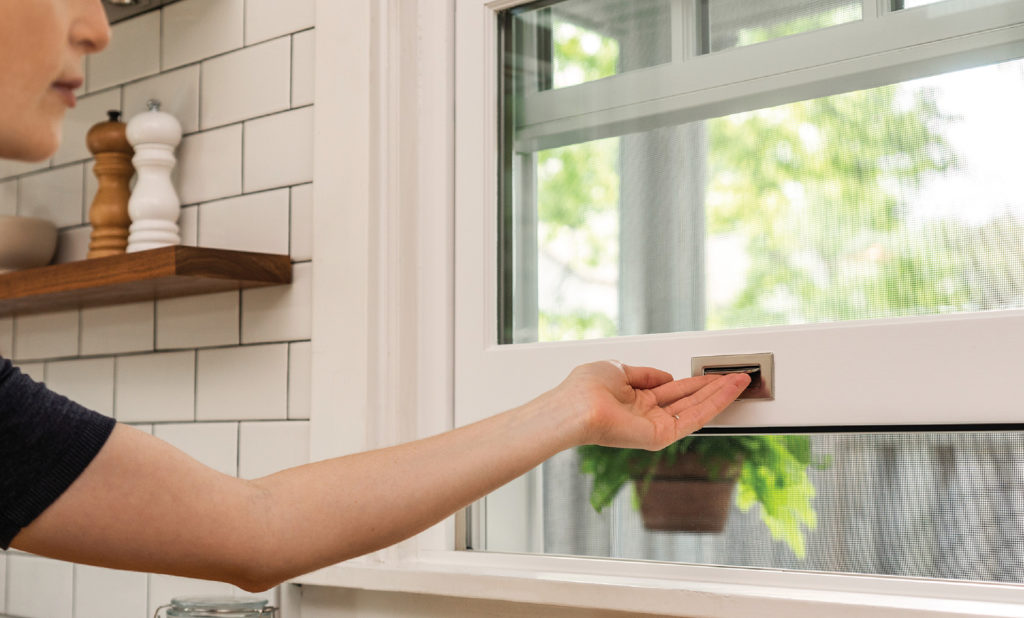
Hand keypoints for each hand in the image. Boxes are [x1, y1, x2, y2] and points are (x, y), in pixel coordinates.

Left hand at [549, 361, 750, 450]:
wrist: (575, 407)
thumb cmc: (585, 389)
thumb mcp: (618, 369)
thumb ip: (644, 374)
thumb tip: (666, 376)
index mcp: (635, 400)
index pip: (673, 390)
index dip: (695, 380)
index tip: (714, 372)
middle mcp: (646, 414)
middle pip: (689, 399)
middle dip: (714, 387)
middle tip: (736, 376)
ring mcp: (655, 426)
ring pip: (696, 408)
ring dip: (720, 394)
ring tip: (740, 381)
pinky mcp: (660, 436)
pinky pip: (693, 419)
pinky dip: (713, 404)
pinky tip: (727, 391)